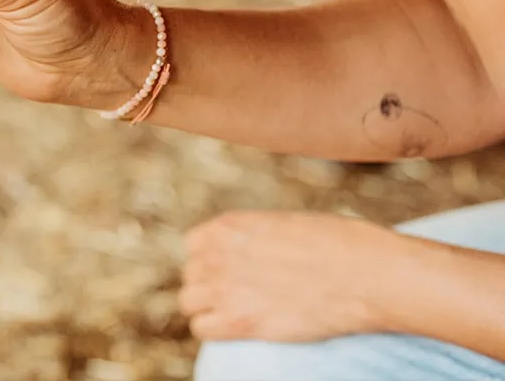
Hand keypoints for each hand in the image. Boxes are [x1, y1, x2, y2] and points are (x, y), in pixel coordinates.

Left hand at [179, 210, 397, 342]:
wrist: (364, 274)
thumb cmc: (339, 245)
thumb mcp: (286, 225)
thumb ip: (257, 237)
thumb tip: (254, 252)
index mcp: (231, 226)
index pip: (193, 244)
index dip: (210, 259)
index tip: (228, 269)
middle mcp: (220, 253)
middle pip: (191, 274)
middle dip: (209, 284)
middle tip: (236, 295)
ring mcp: (227, 287)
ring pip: (190, 302)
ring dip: (208, 308)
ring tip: (233, 313)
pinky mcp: (241, 321)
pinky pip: (203, 329)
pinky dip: (215, 331)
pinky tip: (236, 329)